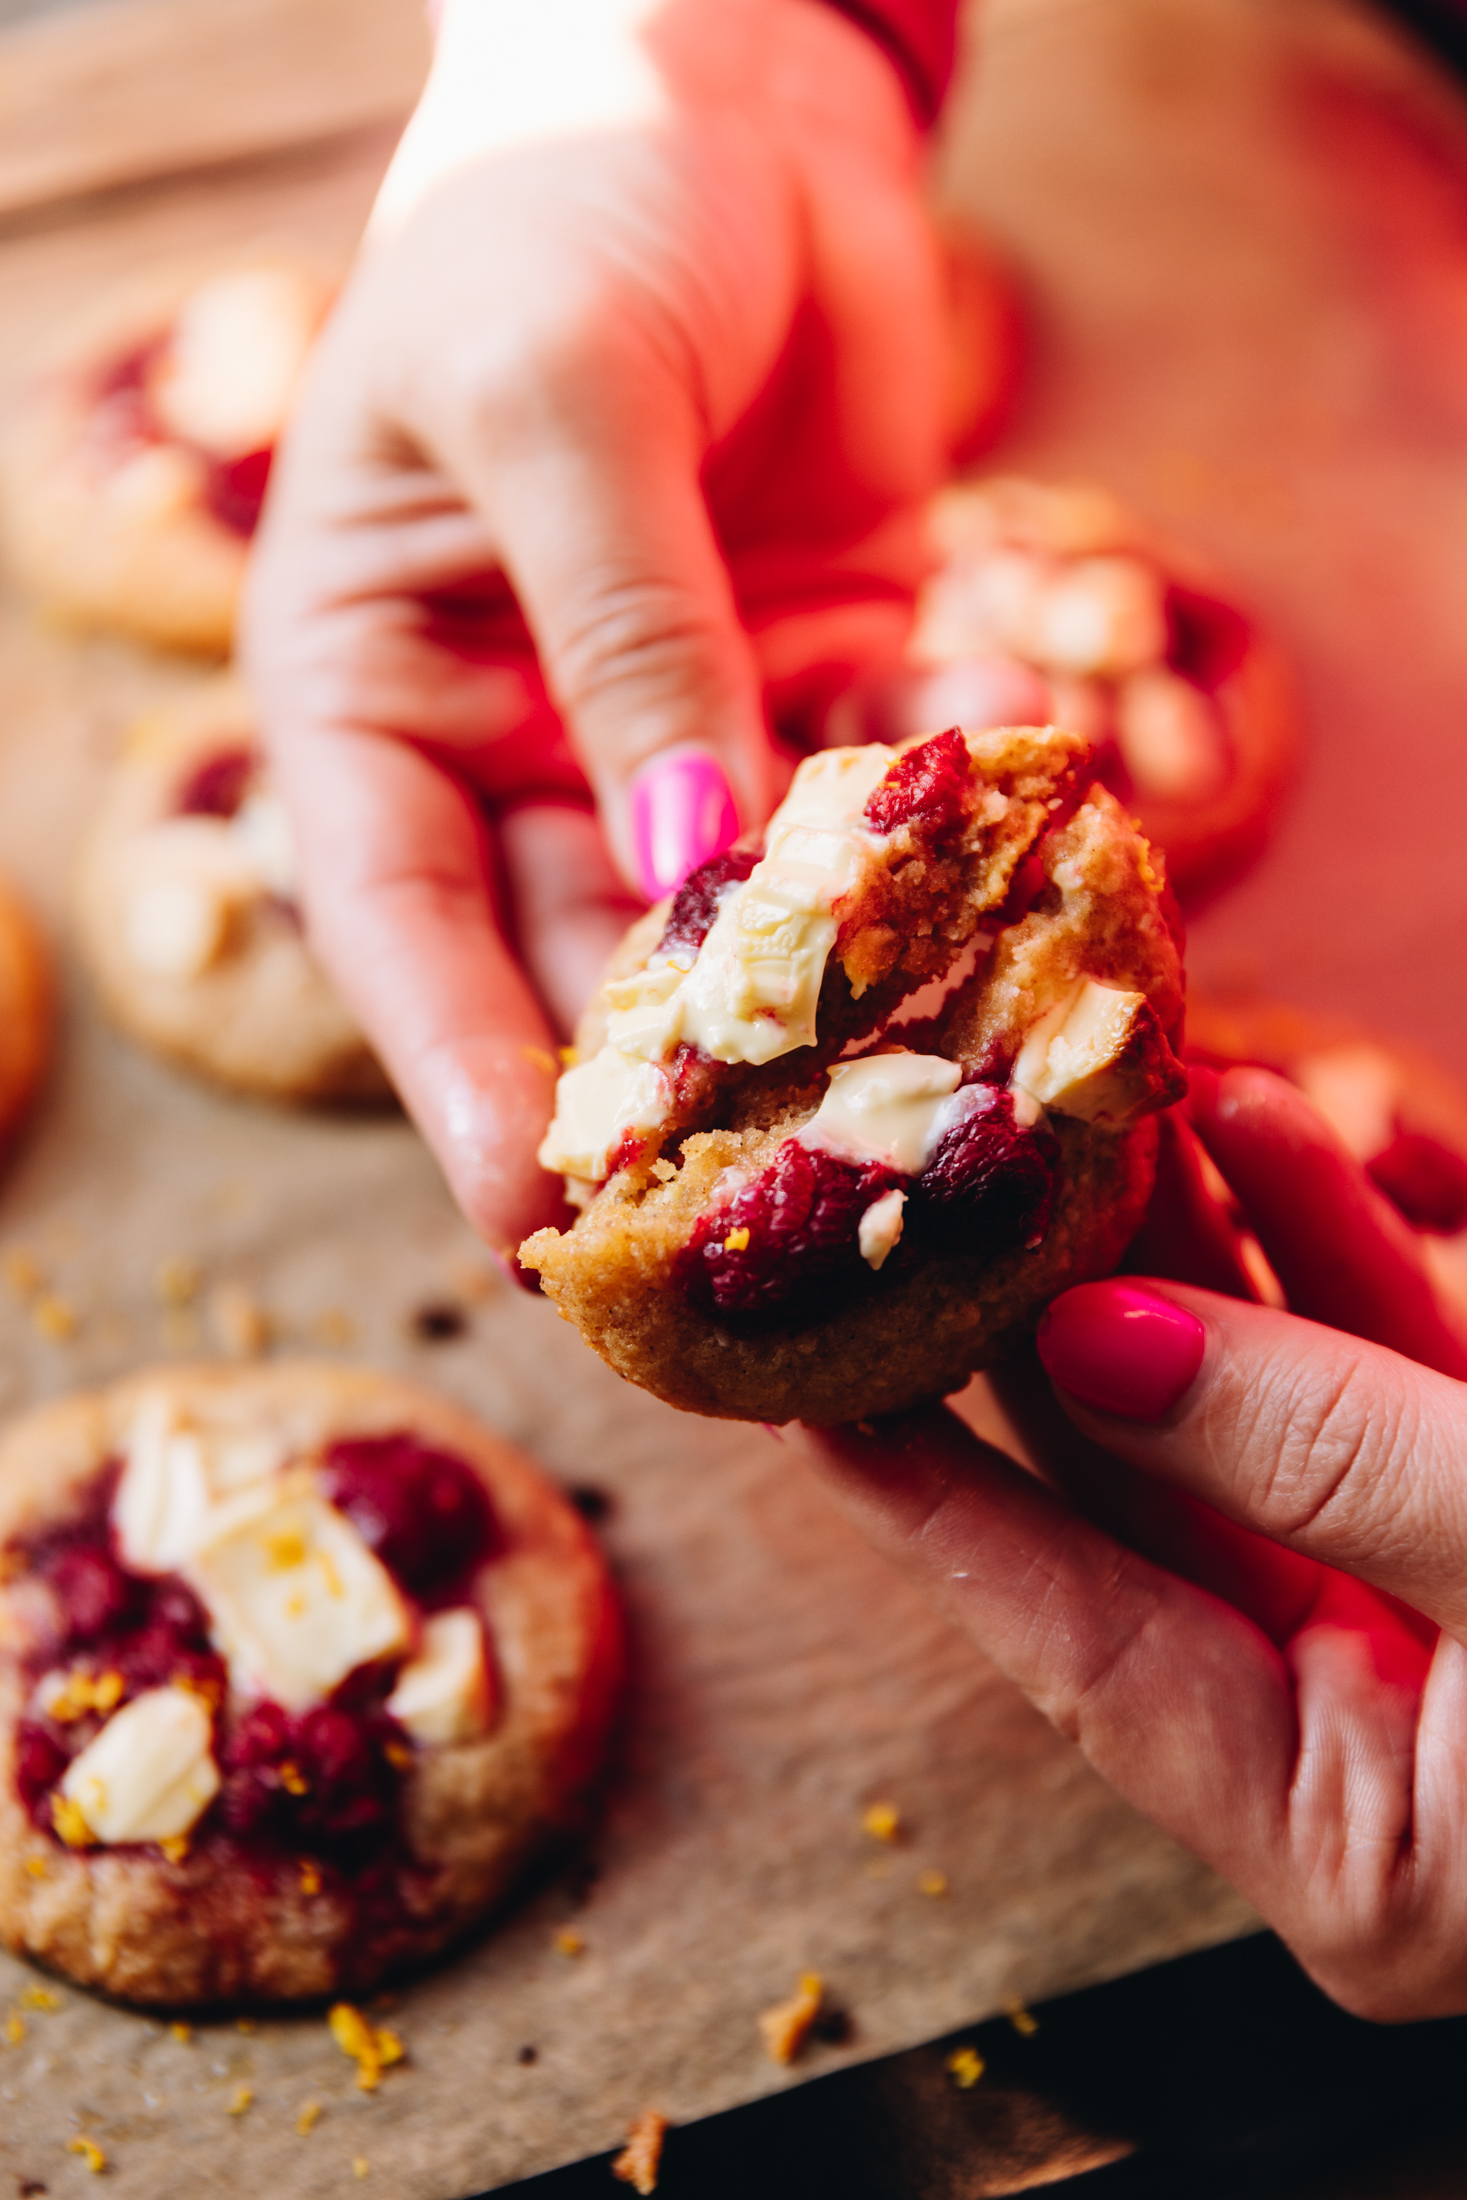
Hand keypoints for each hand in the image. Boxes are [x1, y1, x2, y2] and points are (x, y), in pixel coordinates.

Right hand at [242, 0, 946, 1260]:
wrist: (727, 95)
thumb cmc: (569, 208)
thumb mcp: (558, 394)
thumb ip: (623, 629)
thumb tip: (690, 869)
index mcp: (373, 698)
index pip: (399, 924)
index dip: (461, 1077)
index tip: (537, 1218)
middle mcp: (514, 752)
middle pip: (578, 967)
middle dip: (667, 1096)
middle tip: (760, 1230)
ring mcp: (669, 743)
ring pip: (737, 932)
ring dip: (819, 1021)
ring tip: (908, 1130)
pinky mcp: (813, 707)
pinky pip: (868, 837)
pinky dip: (931, 899)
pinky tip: (1008, 967)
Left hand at [798, 1067, 1466, 2019]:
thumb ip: (1331, 1464)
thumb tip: (1100, 1347)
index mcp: (1351, 1839)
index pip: (1075, 1639)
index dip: (929, 1490)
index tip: (789, 1365)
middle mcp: (1382, 1735)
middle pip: (1150, 1500)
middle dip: (1052, 1315)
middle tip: (924, 1171)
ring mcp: (1459, 1616)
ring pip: (1266, 1406)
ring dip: (1193, 1241)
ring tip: (1087, 1091)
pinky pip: (1396, 1370)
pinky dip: (1338, 1245)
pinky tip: (1259, 1120)